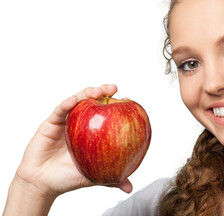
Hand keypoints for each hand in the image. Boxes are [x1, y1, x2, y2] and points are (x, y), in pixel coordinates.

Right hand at [14, 84, 132, 198]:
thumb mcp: (93, 176)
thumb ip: (111, 178)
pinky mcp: (51, 123)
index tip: (129, 100)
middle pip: (92, 102)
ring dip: (87, 93)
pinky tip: (74, 100)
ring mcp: (66, 121)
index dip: (116, 105)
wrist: (42, 183)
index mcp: (91, 132)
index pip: (105, 114)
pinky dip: (67, 104)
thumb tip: (129, 188)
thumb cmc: (68, 177)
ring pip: (77, 101)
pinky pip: (59, 110)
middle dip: (103, 92)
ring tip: (98, 91)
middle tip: (114, 88)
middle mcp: (79, 123)